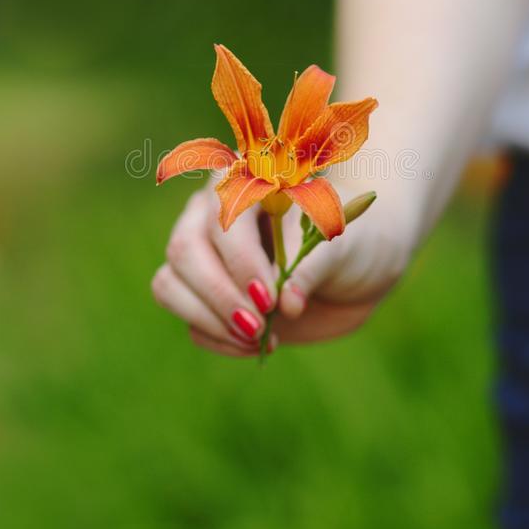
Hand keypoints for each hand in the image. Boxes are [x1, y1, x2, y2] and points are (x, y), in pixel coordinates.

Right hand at [151, 180, 411, 357]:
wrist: (358, 267)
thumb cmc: (352, 240)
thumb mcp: (343, 246)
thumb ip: (312, 265)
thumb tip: (287, 302)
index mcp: (245, 184)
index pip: (221, 219)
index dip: (239, 262)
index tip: (270, 299)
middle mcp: (211, 214)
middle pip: (184, 250)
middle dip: (219, 296)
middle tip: (260, 327)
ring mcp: (202, 256)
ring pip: (170, 284)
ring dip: (209, 320)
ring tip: (258, 339)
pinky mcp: (205, 296)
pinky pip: (189, 321)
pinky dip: (216, 339)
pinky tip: (255, 344)